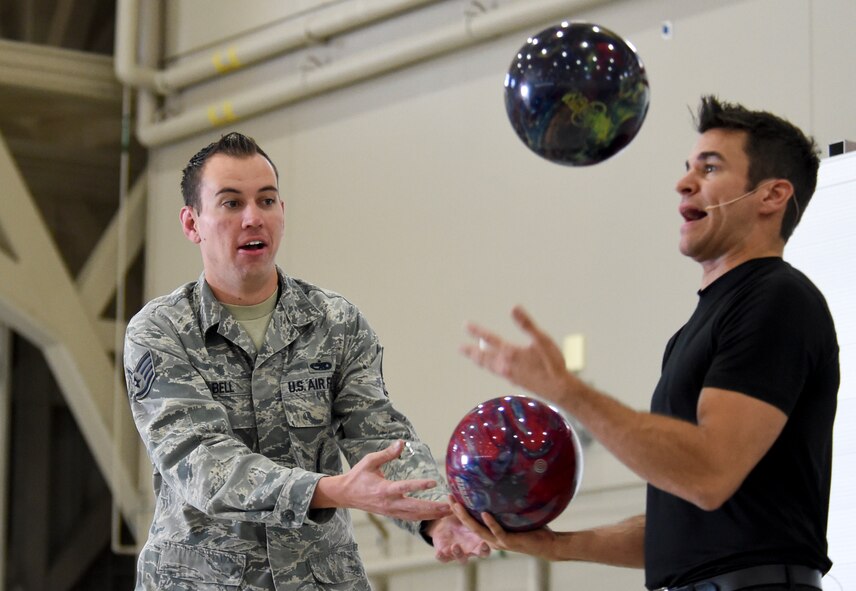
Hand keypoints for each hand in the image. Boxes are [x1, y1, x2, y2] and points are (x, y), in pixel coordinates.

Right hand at [313, 440, 450, 520]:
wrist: (346, 495)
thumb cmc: (358, 476)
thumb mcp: (369, 461)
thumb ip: (387, 453)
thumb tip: (402, 443)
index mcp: (384, 489)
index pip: (404, 487)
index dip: (419, 486)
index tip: (434, 482)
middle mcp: (389, 503)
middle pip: (415, 508)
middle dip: (433, 508)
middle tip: (450, 506)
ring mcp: (391, 511)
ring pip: (415, 516)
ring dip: (433, 514)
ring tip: (449, 511)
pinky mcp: (392, 514)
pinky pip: (410, 518)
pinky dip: (424, 517)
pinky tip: (436, 515)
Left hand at [425, 513, 491, 563]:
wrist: (441, 523)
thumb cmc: (458, 518)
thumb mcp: (463, 513)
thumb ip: (469, 508)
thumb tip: (475, 491)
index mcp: (477, 538)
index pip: (486, 545)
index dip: (487, 546)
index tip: (487, 542)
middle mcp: (470, 548)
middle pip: (479, 554)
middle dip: (481, 551)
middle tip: (482, 546)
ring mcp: (458, 552)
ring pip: (461, 558)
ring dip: (459, 553)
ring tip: (455, 546)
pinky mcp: (444, 553)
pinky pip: (443, 558)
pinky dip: (442, 556)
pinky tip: (439, 552)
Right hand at [449, 497, 557, 560]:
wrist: (548, 545)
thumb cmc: (532, 530)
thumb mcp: (515, 517)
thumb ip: (506, 506)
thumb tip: (503, 483)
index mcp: (492, 534)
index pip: (471, 523)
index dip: (460, 512)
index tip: (452, 497)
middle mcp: (492, 539)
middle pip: (469, 526)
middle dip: (457, 512)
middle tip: (448, 498)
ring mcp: (500, 542)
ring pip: (479, 530)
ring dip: (467, 518)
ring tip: (458, 505)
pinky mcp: (510, 542)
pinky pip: (498, 532)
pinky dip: (490, 523)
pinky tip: (484, 513)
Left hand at [461, 306, 575, 407]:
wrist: (559, 390)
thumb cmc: (552, 364)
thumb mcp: (541, 339)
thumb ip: (526, 324)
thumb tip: (513, 308)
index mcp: (510, 352)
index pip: (489, 339)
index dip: (477, 331)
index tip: (466, 326)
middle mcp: (505, 365)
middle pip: (483, 357)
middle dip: (471, 351)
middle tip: (460, 348)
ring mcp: (509, 375)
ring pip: (488, 367)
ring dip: (479, 360)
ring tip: (473, 357)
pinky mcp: (515, 382)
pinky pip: (497, 373)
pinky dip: (490, 368)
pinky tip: (494, 368)